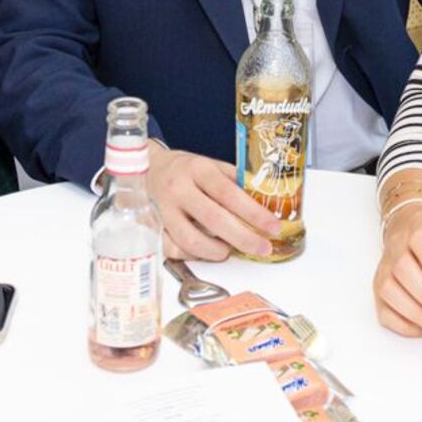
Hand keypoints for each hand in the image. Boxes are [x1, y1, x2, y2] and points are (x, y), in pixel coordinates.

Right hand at [147, 141, 281, 260]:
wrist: (148, 169)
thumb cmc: (186, 170)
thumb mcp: (211, 166)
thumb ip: (235, 183)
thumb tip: (266, 204)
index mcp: (198, 169)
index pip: (229, 193)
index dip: (254, 213)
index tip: (273, 226)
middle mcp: (179, 188)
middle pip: (214, 220)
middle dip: (243, 238)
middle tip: (263, 248)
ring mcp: (163, 210)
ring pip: (191, 240)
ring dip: (217, 251)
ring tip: (229, 250)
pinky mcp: (152, 227)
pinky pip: (174, 249)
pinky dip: (193, 255)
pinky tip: (204, 251)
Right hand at [372, 203, 421, 336]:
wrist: (406, 227)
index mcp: (419, 228)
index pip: (421, 242)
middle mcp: (397, 246)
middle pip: (404, 270)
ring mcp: (385, 268)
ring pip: (390, 291)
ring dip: (416, 313)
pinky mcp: (378, 288)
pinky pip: (383, 310)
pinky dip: (403, 324)